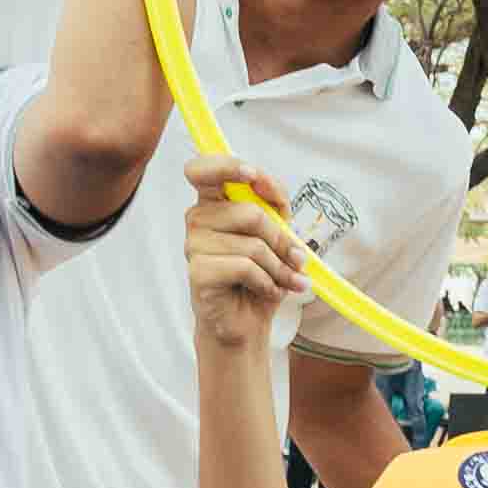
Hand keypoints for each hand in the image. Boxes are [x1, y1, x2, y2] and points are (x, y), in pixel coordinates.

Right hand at [184, 159, 303, 346]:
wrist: (246, 321)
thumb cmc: (259, 274)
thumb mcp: (276, 233)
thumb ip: (275, 204)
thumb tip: (270, 192)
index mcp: (214, 202)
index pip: (204, 170)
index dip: (227, 166)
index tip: (253, 175)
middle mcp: (198, 219)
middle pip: (250, 213)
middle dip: (281, 240)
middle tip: (295, 261)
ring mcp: (193, 245)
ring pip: (253, 244)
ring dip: (279, 268)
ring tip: (282, 281)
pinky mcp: (198, 271)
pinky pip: (245, 267)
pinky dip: (267, 282)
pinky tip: (266, 290)